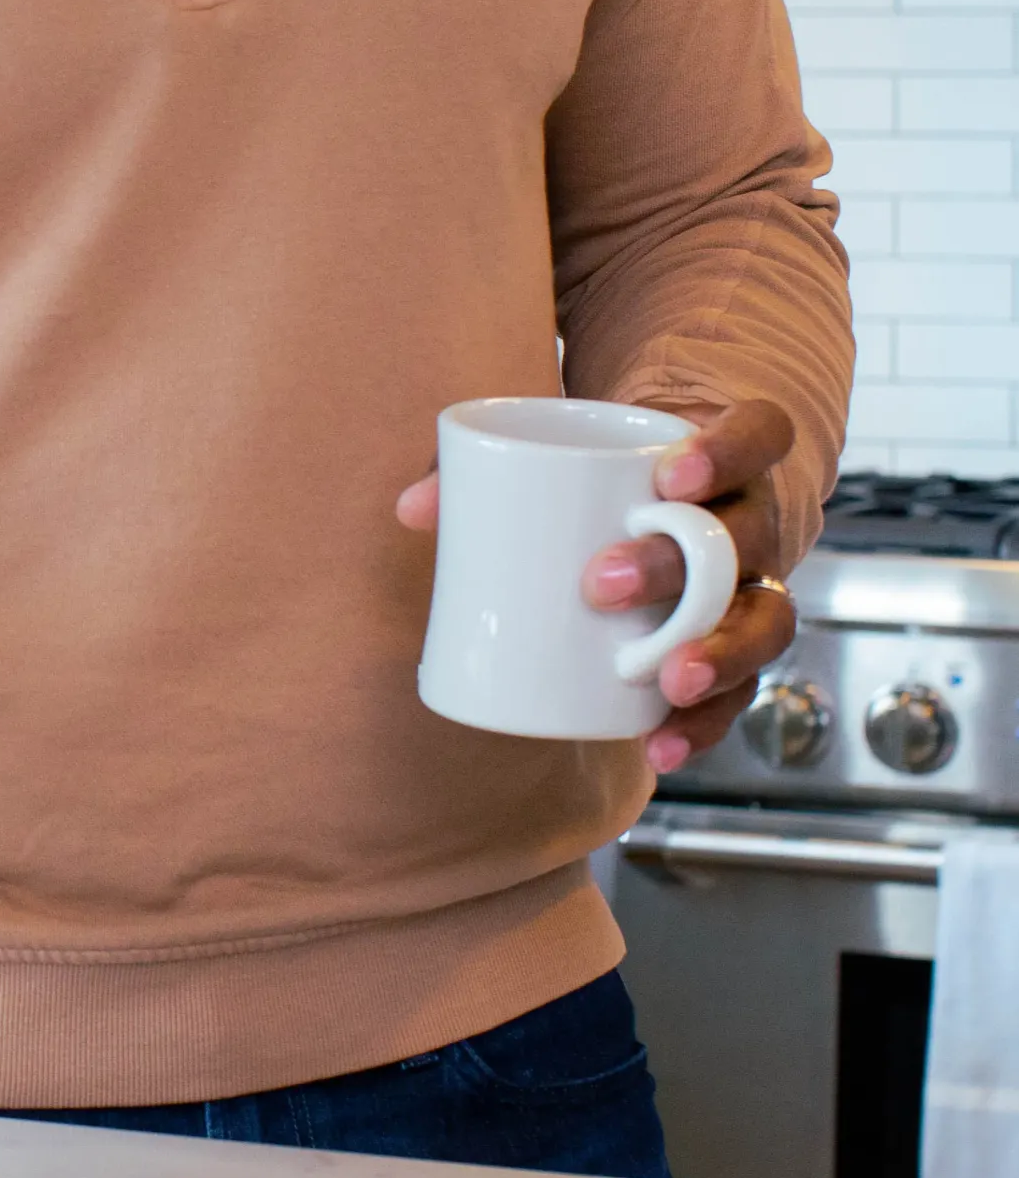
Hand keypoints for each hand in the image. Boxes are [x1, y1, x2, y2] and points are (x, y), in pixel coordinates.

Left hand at [397, 399, 798, 774]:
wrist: (670, 508)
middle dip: (676, 567)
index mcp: (724, 456)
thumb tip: (413, 509)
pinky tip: (658, 743)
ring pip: (764, 622)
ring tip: (664, 678)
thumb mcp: (560, 454)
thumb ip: (488, 469)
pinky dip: (704, 723)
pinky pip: (740, 692)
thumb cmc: (606, 477)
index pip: (758, 434)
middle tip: (601, 583)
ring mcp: (752, 588)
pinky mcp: (735, 649)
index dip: (727, 451)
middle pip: (744, 540)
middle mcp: (752, 522)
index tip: (668, 476)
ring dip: (717, 653)